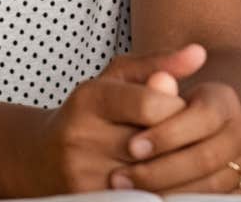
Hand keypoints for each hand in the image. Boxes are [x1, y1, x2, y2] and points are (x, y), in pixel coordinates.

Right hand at [36, 45, 203, 192]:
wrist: (40, 158)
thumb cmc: (91, 112)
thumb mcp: (119, 79)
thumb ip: (159, 64)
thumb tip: (199, 53)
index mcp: (90, 99)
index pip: (150, 105)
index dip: (176, 109)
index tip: (180, 110)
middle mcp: (80, 137)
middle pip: (152, 143)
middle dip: (177, 140)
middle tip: (186, 136)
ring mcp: (81, 175)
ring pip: (149, 176)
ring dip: (172, 170)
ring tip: (178, 157)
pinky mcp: (86, 199)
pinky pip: (138, 196)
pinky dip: (157, 190)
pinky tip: (163, 179)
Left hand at [112, 78, 240, 194]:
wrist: (193, 133)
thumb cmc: (163, 112)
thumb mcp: (153, 90)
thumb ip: (154, 80)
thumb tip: (160, 79)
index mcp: (224, 99)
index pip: (203, 116)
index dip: (166, 134)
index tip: (132, 147)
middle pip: (207, 156)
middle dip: (160, 171)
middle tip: (122, 179)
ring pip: (212, 186)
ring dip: (168, 193)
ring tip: (133, 193)